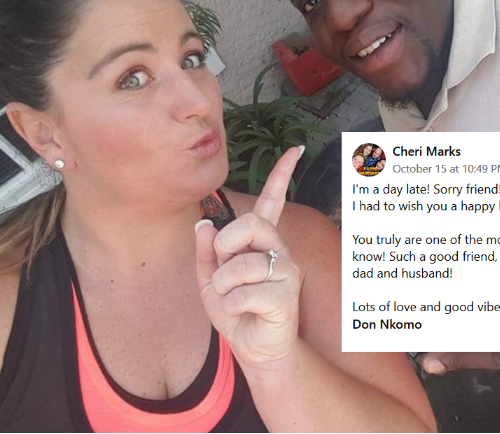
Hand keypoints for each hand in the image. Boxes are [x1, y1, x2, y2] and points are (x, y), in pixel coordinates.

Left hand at [196, 147, 302, 370]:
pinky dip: (232, 307)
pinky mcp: (286, 295)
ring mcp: (286, 271)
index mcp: (261, 242)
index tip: (295, 150)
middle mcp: (278, 249)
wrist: (255, 349)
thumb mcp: (209, 282)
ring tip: (233, 301)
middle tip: (223, 266)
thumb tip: (204, 224)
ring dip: (223, 288)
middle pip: (251, 224)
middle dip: (226, 245)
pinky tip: (245, 313)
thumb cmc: (236, 312)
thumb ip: (206, 253)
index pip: (272, 202)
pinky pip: (244, 293)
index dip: (282, 175)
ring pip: (241, 266)